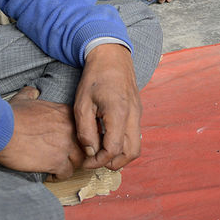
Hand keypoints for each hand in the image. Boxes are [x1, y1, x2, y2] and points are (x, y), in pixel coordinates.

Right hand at [0, 86, 84, 178]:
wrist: (1, 130)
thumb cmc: (10, 115)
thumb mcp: (23, 99)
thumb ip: (31, 94)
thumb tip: (32, 91)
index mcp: (66, 113)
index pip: (82, 127)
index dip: (75, 136)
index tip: (66, 142)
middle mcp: (70, 129)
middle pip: (84, 144)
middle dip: (77, 151)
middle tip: (66, 157)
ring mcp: (65, 146)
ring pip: (79, 160)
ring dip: (70, 165)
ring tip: (59, 167)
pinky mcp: (56, 162)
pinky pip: (66, 173)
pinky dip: (59, 176)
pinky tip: (50, 175)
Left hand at [74, 44, 142, 170]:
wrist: (112, 57)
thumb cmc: (95, 78)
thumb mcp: (82, 104)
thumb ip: (85, 131)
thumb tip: (91, 152)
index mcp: (118, 113)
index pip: (114, 149)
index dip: (98, 161)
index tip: (85, 162)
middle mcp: (133, 115)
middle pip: (132, 152)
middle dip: (114, 163)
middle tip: (96, 161)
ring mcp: (138, 113)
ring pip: (136, 145)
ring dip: (120, 154)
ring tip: (101, 151)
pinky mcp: (137, 111)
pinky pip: (134, 134)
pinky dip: (123, 143)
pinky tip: (106, 137)